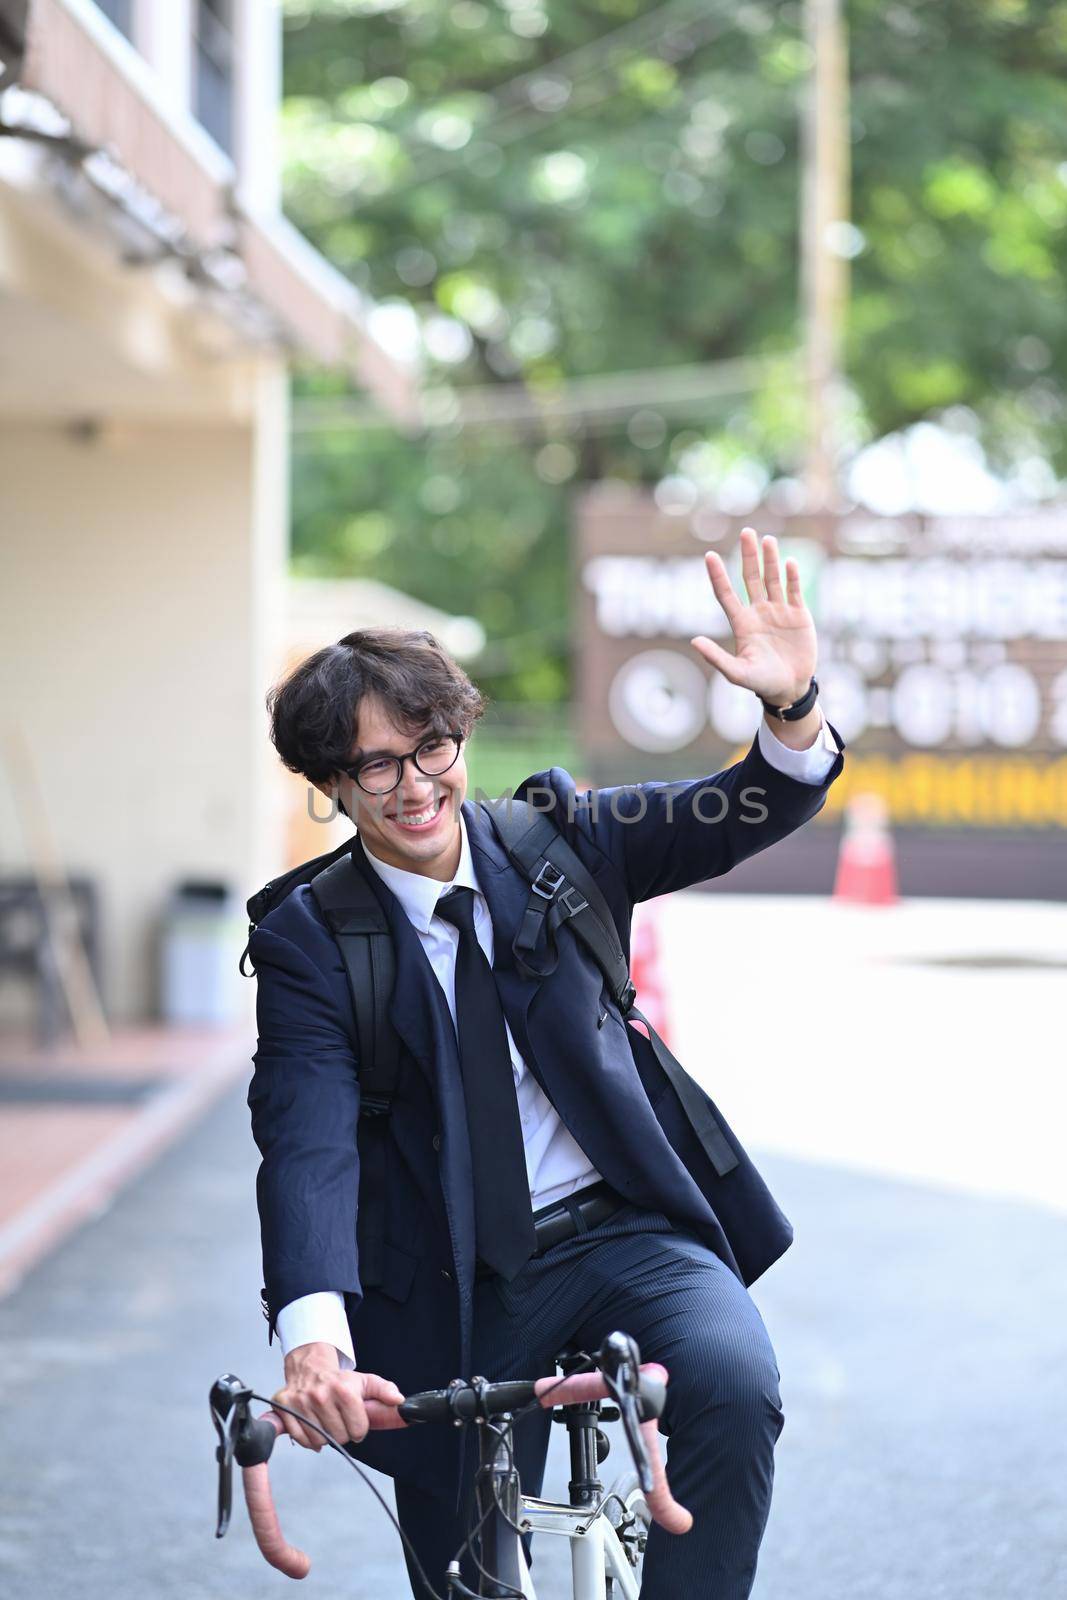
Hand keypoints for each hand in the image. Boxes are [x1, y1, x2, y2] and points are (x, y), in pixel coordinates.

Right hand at [273, 1342, 406, 1450]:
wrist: (309, 1367)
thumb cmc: (338, 1380)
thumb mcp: (365, 1381)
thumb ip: (385, 1390)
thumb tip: (399, 1401)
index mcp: (344, 1390)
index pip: (358, 1430)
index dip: (359, 1428)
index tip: (354, 1419)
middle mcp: (320, 1395)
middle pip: (339, 1437)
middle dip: (342, 1432)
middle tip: (339, 1419)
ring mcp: (301, 1402)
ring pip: (319, 1441)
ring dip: (325, 1436)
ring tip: (325, 1420)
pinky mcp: (284, 1407)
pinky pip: (301, 1439)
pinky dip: (308, 1439)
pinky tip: (313, 1425)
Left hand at [690, 526, 816, 706]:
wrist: (790, 688)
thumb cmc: (761, 683)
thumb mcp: (737, 673)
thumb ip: (716, 657)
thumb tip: (694, 641)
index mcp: (741, 623)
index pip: (726, 593)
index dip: (717, 575)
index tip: (709, 555)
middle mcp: (758, 612)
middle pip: (751, 577)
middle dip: (748, 555)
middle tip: (747, 532)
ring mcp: (779, 611)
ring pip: (773, 579)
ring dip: (771, 560)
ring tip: (767, 539)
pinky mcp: (799, 615)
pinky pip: (794, 591)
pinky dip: (792, 577)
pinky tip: (789, 562)